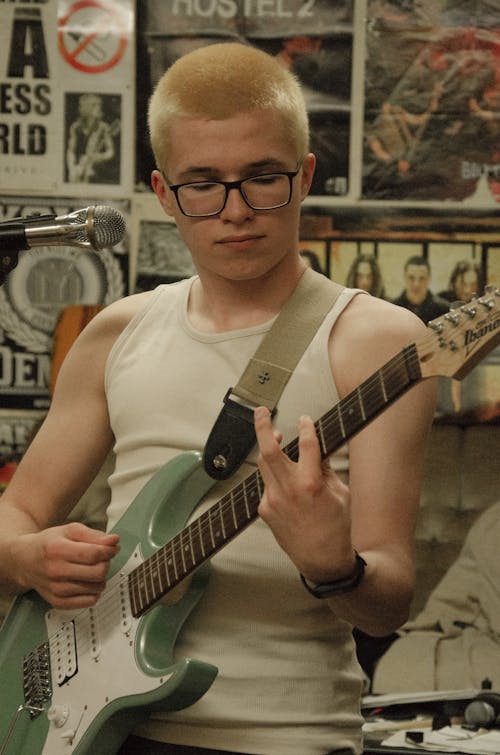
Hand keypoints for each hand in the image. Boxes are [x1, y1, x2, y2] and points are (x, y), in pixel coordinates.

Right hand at [15, 522, 119, 608]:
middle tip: (101, 558)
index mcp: (57, 549)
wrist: (26, 560)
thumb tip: (114, 541)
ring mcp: (56, 589)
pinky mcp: (58, 602)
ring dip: (100, 578)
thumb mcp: (70, 530)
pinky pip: (89, 601)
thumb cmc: (49, 544)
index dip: (109, 550)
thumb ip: (94, 535)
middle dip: (105, 563)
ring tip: (91, 569)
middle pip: (98, 572)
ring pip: (96, 587)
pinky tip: (87, 582)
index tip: (113, 547)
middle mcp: (55, 571)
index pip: (95, 554)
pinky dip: (94, 591)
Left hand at [254, 407, 355, 582]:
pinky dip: (275, 477)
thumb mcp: (341, 494)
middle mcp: (289, 490)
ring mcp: (273, 500)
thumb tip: (316, 449)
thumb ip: (325, 469)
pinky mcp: (265, 509)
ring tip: (276, 438)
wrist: (322, 561)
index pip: (306, 445)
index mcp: (311, 484)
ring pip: (264, 464)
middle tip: (261, 411)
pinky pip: (267, 484)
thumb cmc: (336, 528)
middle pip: (268, 449)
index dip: (306, 427)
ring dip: (268, 448)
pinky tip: (285, 480)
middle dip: (262, 426)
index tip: (305, 419)